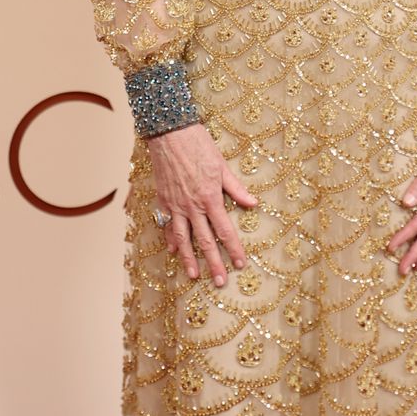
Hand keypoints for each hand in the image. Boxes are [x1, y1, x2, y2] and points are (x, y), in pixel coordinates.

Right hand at [147, 123, 258, 285]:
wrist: (169, 133)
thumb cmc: (198, 145)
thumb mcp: (222, 166)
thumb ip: (237, 189)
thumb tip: (253, 203)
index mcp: (210, 198)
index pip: (225, 230)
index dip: (233, 249)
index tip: (240, 264)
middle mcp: (192, 206)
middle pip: (204, 241)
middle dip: (214, 263)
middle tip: (220, 282)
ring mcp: (175, 205)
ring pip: (182, 238)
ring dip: (189, 259)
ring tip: (194, 276)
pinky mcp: (163, 200)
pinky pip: (166, 224)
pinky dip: (169, 239)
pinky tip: (172, 251)